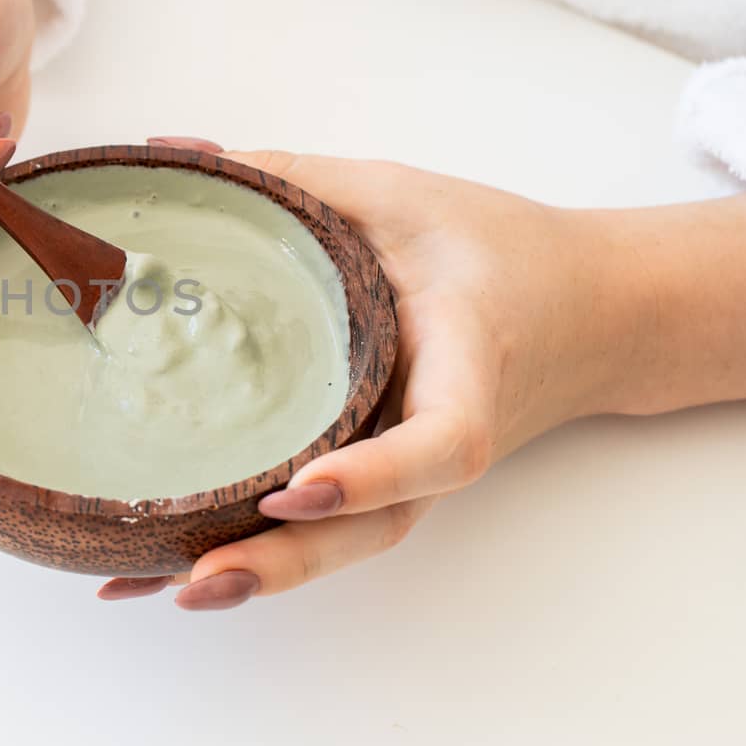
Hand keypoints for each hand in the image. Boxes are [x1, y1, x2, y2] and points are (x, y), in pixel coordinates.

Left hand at [102, 139, 628, 609]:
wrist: (586, 310)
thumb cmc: (497, 248)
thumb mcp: (403, 195)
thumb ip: (297, 180)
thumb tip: (178, 156)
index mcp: (470, 366)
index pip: (441, 443)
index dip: (376, 475)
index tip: (300, 489)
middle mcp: (441, 438)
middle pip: (376, 527)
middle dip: (287, 560)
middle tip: (193, 579)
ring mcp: (416, 475)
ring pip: (345, 543)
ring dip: (261, 573)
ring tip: (159, 589)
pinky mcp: (387, 479)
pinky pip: (327, 529)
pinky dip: (256, 553)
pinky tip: (166, 572)